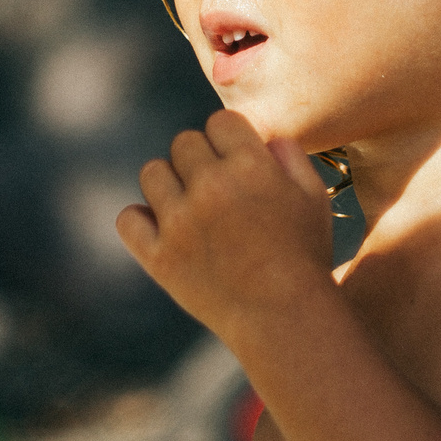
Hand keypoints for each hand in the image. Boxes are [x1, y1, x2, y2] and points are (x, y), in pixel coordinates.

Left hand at [115, 110, 333, 341]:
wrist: (285, 319)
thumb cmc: (304, 256)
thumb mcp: (312, 197)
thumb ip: (289, 154)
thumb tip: (262, 138)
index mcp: (250, 166)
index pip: (220, 122)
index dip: (230, 140)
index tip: (237, 164)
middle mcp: (210, 186)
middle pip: (184, 142)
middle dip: (200, 160)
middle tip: (216, 190)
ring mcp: (179, 222)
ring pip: (152, 173)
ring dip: (170, 184)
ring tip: (190, 208)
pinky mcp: (159, 257)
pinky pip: (128, 219)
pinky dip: (141, 221)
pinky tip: (162, 230)